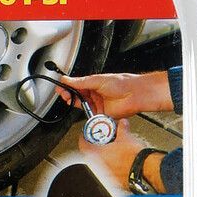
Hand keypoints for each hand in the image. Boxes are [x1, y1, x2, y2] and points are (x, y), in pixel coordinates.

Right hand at [58, 71, 172, 118]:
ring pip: (82, 106)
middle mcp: (95, 95)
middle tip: (64, 94)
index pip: (76, 86)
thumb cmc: (123, 83)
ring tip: (72, 100)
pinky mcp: (101, 115)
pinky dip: (86, 115)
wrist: (135, 95)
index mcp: (94, 84)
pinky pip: (90, 117)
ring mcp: (98, 105)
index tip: (60, 87)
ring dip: (76, 104)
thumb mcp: (98, 80)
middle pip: (77, 97)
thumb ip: (81, 82)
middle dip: (69, 95)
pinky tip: (84, 110)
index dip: (68, 87)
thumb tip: (67, 79)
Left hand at [77, 120, 165, 192]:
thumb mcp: (126, 137)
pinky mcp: (114, 181)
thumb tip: (122, 123)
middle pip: (90, 155)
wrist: (144, 170)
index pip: (83, 145)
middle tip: (100, 142)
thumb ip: (122, 128)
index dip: (83, 138)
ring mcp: (105, 174)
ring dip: (103, 157)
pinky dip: (111, 166)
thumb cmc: (134, 156)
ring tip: (111, 152)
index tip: (85, 135)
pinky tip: (118, 162)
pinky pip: (108, 172)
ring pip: (99, 164)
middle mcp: (98, 166)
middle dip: (95, 148)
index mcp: (97, 154)